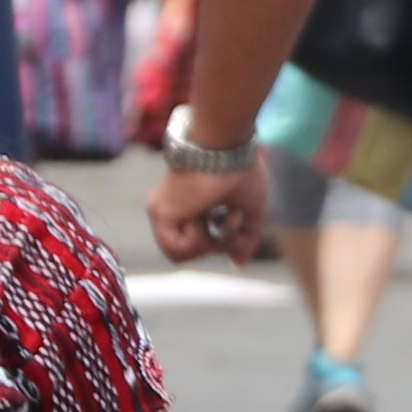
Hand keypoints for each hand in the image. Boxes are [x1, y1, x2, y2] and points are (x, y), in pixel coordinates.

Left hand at [148, 157, 273, 265]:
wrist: (227, 147)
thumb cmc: (242, 169)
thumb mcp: (252, 211)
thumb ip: (245, 239)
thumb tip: (238, 263)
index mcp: (193, 202)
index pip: (202, 239)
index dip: (223, 240)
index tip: (235, 219)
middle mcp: (175, 206)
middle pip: (191, 249)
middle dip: (218, 242)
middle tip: (229, 219)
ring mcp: (164, 209)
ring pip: (181, 254)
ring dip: (209, 242)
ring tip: (216, 218)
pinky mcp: (159, 212)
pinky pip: (175, 249)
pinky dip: (197, 240)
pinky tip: (202, 218)